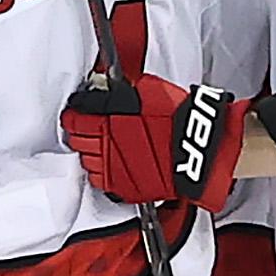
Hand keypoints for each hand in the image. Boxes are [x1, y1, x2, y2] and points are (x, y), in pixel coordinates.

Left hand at [60, 75, 248, 210]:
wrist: (201, 151)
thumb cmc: (182, 120)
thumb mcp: (150, 91)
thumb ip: (124, 92)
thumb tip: (112, 89)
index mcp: (111, 118)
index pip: (75, 118)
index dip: (74, 115)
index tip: (76, 114)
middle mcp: (108, 144)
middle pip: (77, 139)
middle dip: (79, 132)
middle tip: (84, 128)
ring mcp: (114, 167)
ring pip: (86, 160)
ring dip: (89, 152)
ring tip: (99, 146)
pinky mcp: (123, 186)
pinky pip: (100, 180)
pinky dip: (101, 171)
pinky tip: (109, 163)